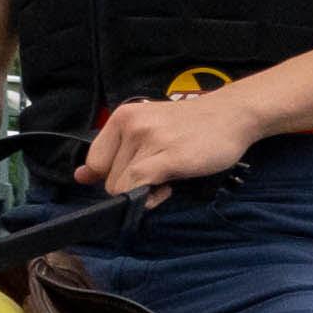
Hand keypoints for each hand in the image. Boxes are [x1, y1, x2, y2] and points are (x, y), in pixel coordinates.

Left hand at [70, 88, 258, 200]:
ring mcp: (149, 139)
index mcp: (122, 117)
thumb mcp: (147, 131)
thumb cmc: (190, 127)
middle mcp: (132, 125)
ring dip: (144, 193)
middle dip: (131, 186)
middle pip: (108, 179)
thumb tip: (80, 176)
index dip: (112, 177)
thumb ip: (113, 154)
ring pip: (122, 187)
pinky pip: (139, 187)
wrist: (232, 115)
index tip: (137, 174)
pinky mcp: (168, 156)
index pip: (95, 162)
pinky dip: (149, 197)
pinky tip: (167, 187)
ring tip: (168, 177)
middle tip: (160, 174)